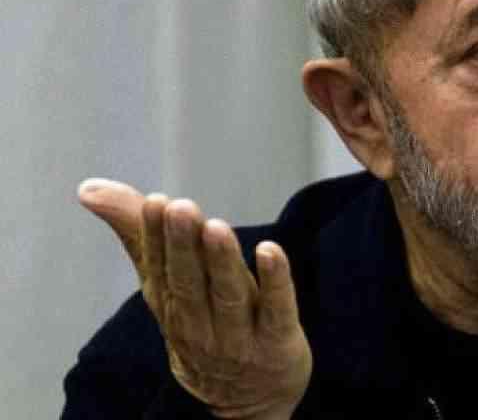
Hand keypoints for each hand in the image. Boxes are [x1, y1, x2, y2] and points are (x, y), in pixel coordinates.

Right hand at [78, 179, 311, 419]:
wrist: (246, 398)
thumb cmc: (203, 323)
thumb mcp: (168, 282)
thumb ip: (138, 232)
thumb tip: (89, 188)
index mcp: (169, 303)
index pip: (158, 267)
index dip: (155, 235)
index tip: (155, 201)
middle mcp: (198, 322)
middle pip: (188, 282)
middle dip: (182, 245)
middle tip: (181, 208)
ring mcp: (238, 336)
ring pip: (228, 295)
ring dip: (221, 260)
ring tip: (216, 226)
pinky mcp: (277, 341)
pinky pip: (276, 310)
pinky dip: (274, 281)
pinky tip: (271, 250)